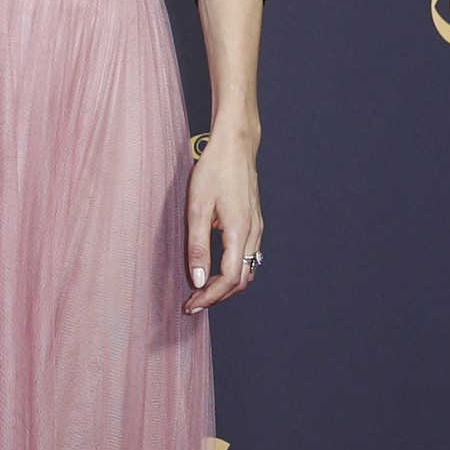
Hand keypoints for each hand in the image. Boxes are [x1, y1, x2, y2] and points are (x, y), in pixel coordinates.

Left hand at [184, 135, 259, 312]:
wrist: (236, 145)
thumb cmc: (214, 170)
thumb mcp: (197, 207)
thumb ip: (197, 246)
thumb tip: (197, 280)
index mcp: (240, 232)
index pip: (229, 279)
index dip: (210, 296)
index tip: (192, 304)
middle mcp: (254, 234)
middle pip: (241, 280)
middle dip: (218, 295)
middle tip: (193, 302)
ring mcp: (257, 229)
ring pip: (247, 271)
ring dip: (226, 285)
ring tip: (202, 289)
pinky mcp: (255, 223)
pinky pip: (248, 257)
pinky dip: (233, 271)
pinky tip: (214, 269)